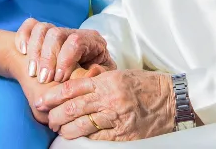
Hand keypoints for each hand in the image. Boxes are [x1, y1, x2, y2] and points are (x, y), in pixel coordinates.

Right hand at [15, 18, 116, 84]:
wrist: (76, 81)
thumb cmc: (90, 81)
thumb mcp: (100, 81)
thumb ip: (99, 77)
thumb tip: (94, 71)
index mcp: (92, 41)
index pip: (77, 41)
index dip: (65, 59)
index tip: (58, 79)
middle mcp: (74, 32)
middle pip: (57, 34)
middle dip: (47, 58)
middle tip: (43, 80)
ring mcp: (57, 31)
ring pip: (43, 29)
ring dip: (35, 51)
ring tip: (32, 72)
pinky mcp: (42, 33)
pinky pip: (30, 25)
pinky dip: (23, 35)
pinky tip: (22, 52)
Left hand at [35, 69, 175, 140]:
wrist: (173, 100)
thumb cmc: (147, 85)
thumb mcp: (122, 75)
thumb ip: (100, 81)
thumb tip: (76, 88)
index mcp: (109, 80)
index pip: (73, 88)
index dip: (54, 96)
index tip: (41, 101)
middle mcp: (110, 98)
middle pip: (72, 108)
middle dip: (55, 115)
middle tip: (47, 118)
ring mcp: (117, 118)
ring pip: (81, 126)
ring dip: (66, 130)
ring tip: (60, 130)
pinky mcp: (124, 135)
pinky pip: (98, 138)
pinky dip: (86, 138)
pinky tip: (79, 138)